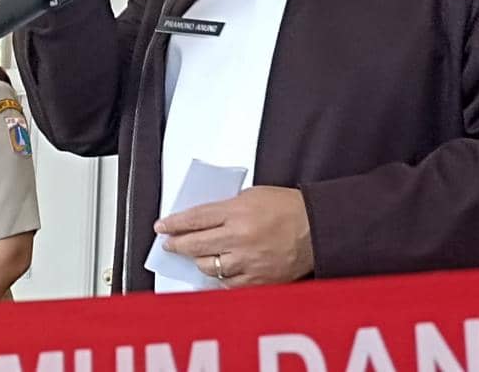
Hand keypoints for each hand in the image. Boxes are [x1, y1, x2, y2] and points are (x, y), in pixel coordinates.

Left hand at [154, 186, 313, 287]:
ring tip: (196, 256)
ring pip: (208, 267)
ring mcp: (246, 262)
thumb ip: (227, 206)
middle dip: (177, 244)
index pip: (195, 218)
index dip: (174, 223)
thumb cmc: (289, 209)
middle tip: (170, 243)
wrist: (316, 228)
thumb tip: (203, 218)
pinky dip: (219, 277)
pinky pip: (226, 284)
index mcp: (237, 212)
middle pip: (195, 244)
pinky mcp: (255, 281)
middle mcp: (239, 238)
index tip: (163, 226)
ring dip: (198, 261)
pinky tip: (217, 271)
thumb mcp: (253, 194)